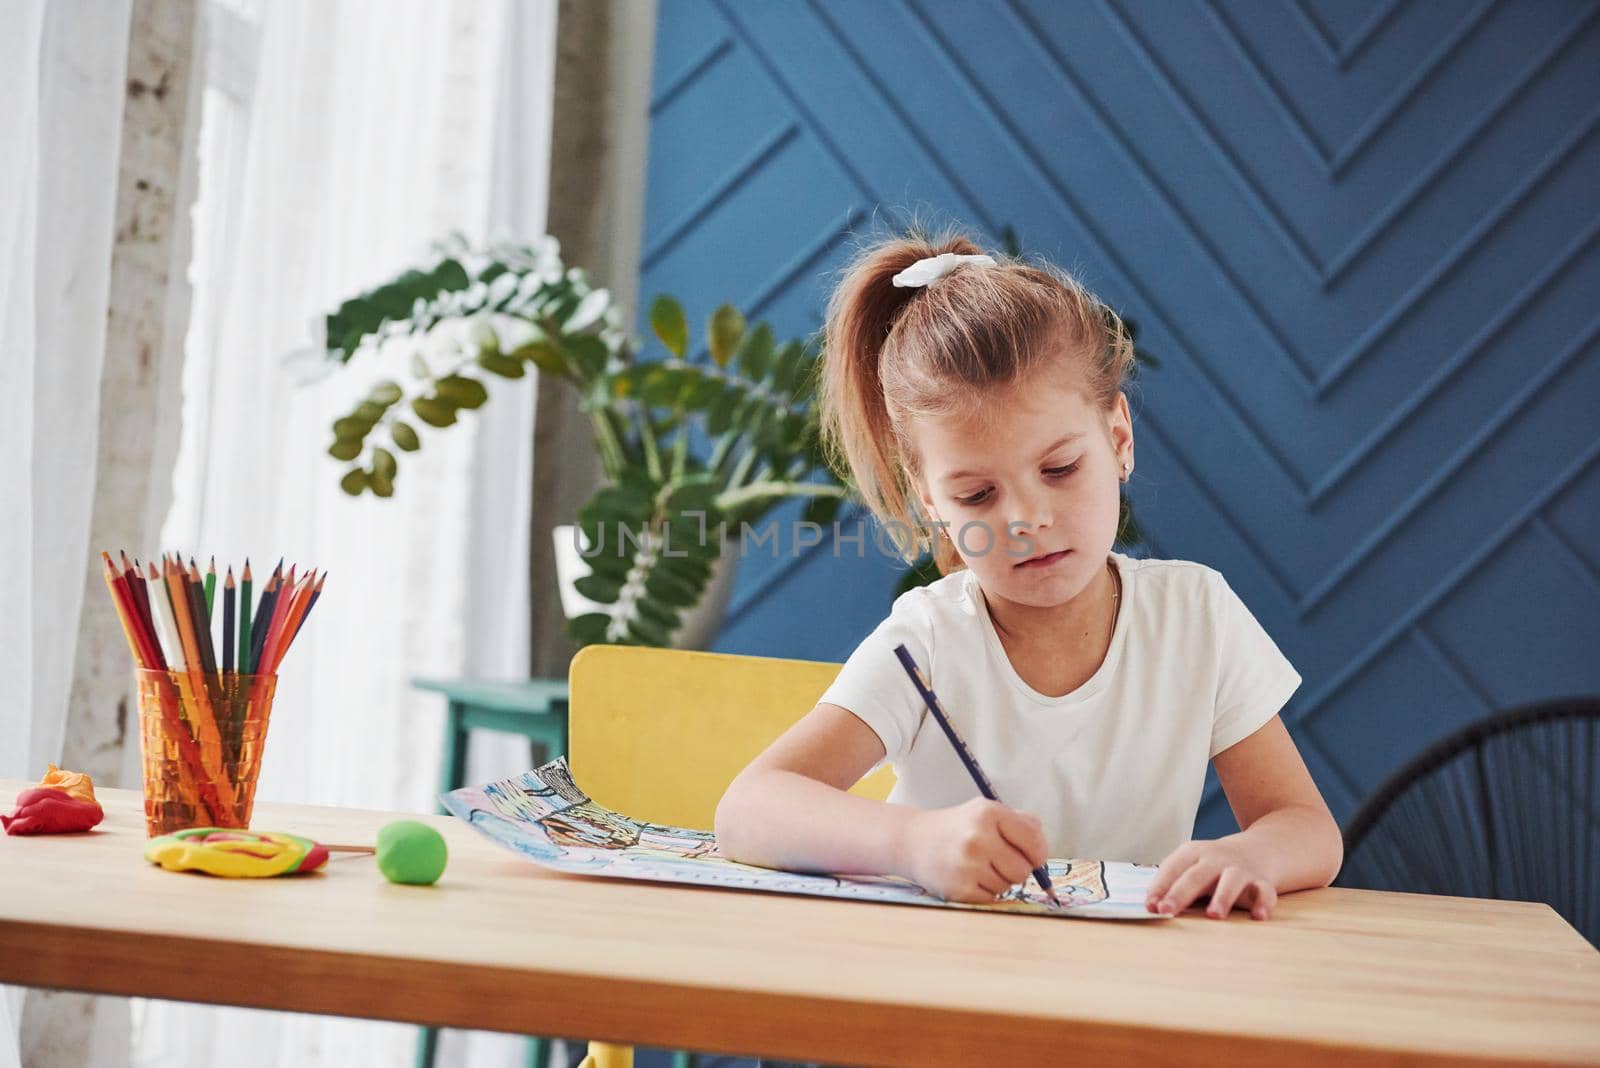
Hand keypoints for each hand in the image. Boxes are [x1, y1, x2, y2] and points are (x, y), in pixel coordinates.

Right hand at [899, 798, 1047, 903]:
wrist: (913, 841)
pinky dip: (984, 892)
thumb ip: (1023, 823)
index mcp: (989, 813)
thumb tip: (1043, 851)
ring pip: (1007, 886)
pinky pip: (991, 899)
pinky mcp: (958, 889)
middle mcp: (977, 837)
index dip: (1038, 854)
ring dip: (999, 880)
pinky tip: (968, 877)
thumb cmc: (959, 827)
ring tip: (979, 867)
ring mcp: (966, 864)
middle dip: (1016, 869)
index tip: (1034, 858)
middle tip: (998, 861)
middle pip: (1023, 870)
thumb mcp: (987, 812)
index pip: (1034, 842)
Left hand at [1145, 839, 1277, 919]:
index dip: (1159, 886)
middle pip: (1196, 875)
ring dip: (1222, 897)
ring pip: (1231, 881)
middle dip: (1180, 893)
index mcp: (1193, 852)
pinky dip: (1263, 903)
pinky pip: (1264, 892)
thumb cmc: (1214, 865)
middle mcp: (1216, 859)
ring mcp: (1240, 869)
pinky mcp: (1262, 881)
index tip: (1149, 905)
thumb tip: (1150, 905)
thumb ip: (1173, 883)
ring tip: (1214, 915)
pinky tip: (1258, 916)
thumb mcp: (1192, 866)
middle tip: (1166, 911)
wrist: (1259, 849)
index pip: (1172, 868)